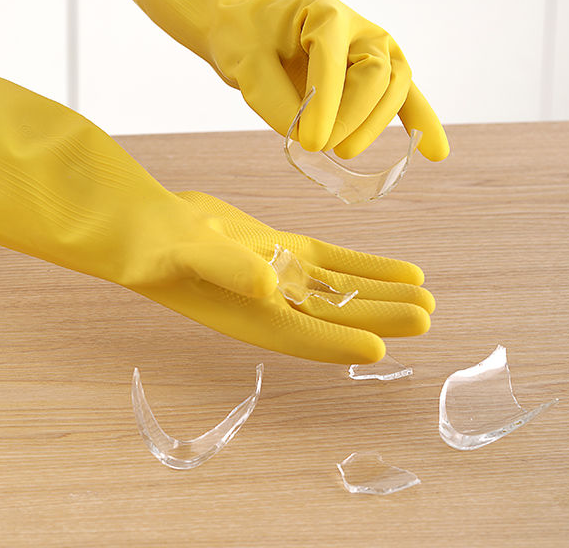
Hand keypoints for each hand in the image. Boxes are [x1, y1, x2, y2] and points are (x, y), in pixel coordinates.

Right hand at [0, 64, 431, 363]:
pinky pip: (330, 261)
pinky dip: (363, 267)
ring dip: (379, 293)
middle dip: (377, 316)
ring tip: (426, 297)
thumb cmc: (153, 243)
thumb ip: (227, 268)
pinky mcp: (278, 248)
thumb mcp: (187, 252)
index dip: (339, 342)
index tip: (381, 346)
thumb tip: (271, 284)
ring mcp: (277, 274)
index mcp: (247, 314)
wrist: (141, 222)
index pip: (300, 333)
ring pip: (339, 289)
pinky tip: (400, 270)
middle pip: (332, 314)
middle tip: (426, 317)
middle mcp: (268, 302)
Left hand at [97, 0, 448, 161]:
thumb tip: (311, 140)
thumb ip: (273, 100)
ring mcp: (374, 46)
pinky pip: (405, 94)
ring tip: (343, 152)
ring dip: (374, 124)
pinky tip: (435, 152)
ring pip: (393, 86)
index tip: (308, 142)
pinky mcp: (379, 69)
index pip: (331, 59)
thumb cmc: (247, 40)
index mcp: (322, 11)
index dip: (324, 104)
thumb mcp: (244, 65)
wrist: (251, 29)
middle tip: (321, 147)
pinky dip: (420, 120)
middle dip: (352, 115)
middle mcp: (357, 25)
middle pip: (374, 71)